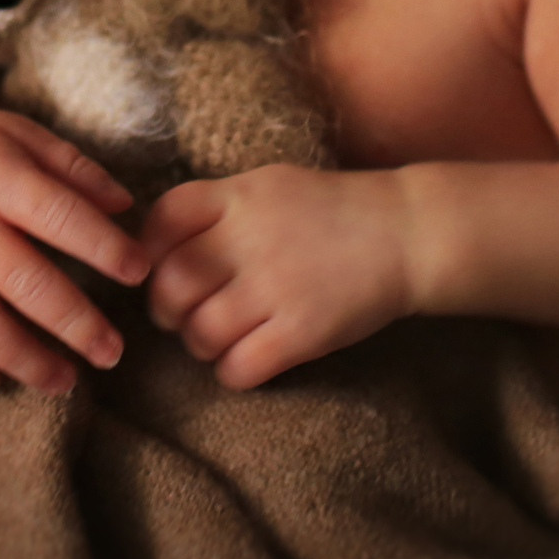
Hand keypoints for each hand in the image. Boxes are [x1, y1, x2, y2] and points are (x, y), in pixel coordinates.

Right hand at [0, 63, 149, 396]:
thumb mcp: (24, 135)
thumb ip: (75, 169)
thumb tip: (126, 206)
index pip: (59, 217)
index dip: (103, 246)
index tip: (140, 272)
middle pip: (25, 285)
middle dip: (75, 325)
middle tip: (113, 352)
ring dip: (25, 361)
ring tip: (67, 381)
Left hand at [140, 165, 415, 389]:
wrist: (408, 233)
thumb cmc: (334, 211)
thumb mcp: (271, 186)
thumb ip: (220, 208)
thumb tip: (158, 244)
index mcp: (240, 196)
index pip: (163, 220)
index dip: (150, 251)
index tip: (161, 267)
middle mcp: (250, 239)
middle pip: (170, 285)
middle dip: (168, 310)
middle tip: (184, 315)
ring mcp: (276, 287)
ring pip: (199, 334)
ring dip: (200, 345)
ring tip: (220, 339)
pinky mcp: (301, 332)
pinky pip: (238, 368)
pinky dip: (232, 372)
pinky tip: (247, 360)